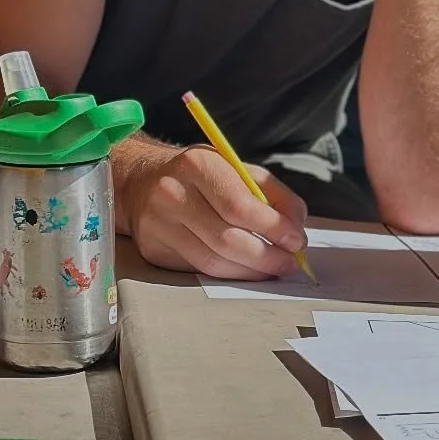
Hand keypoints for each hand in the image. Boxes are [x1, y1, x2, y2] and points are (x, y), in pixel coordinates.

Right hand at [118, 143, 308, 278]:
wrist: (142, 182)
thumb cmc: (201, 175)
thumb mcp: (237, 168)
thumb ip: (273, 193)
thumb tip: (296, 227)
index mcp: (197, 165)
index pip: (239, 205)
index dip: (273, 227)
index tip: (296, 239)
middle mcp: (172, 194)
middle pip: (226, 239)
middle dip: (267, 257)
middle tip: (290, 262)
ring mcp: (158, 226)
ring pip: (213, 262)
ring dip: (251, 272)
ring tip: (274, 269)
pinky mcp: (154, 251)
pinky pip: (199, 270)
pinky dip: (230, 274)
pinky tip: (247, 269)